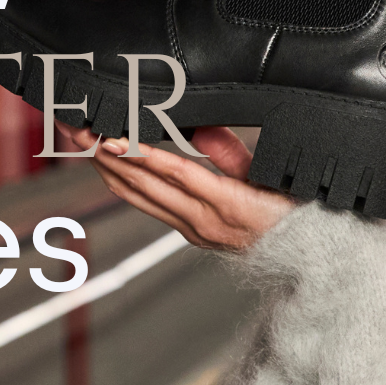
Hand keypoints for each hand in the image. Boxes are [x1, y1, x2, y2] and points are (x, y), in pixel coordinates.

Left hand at [60, 123, 296, 251]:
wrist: (306, 258)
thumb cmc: (295, 213)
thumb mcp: (270, 175)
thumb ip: (232, 152)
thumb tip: (200, 126)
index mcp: (227, 203)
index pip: (175, 173)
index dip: (140, 155)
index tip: (111, 138)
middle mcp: (203, 221)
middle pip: (144, 186)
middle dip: (107, 157)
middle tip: (79, 132)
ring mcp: (194, 230)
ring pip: (139, 198)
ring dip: (107, 170)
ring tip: (83, 145)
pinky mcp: (191, 234)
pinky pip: (149, 207)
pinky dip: (126, 184)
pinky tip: (111, 169)